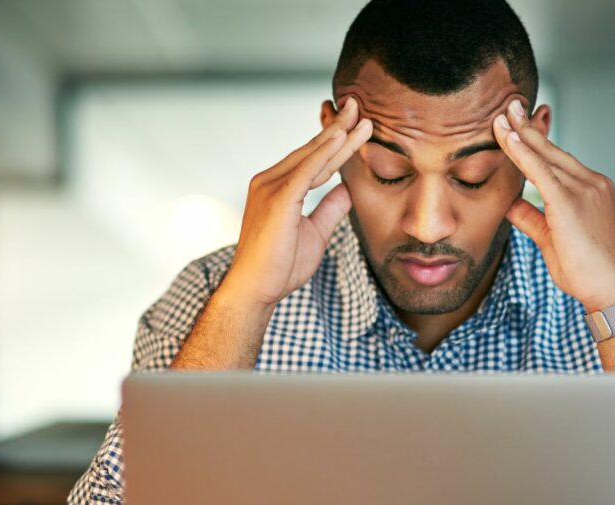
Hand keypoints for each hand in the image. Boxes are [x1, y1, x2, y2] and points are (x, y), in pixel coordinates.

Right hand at [219, 98, 372, 308]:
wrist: (256, 290)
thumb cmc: (280, 266)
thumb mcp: (316, 233)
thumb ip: (330, 209)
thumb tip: (347, 189)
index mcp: (279, 188)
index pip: (315, 159)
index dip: (337, 142)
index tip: (357, 124)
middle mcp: (270, 180)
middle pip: (312, 150)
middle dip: (338, 128)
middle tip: (358, 105)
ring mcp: (270, 187)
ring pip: (311, 156)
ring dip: (337, 135)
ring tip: (359, 115)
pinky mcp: (277, 199)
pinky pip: (305, 171)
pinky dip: (323, 153)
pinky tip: (340, 137)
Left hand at [494, 99, 614, 312]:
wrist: (607, 290)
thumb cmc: (584, 270)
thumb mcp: (551, 238)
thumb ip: (531, 217)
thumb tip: (509, 204)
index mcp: (591, 189)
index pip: (558, 159)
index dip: (537, 140)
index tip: (520, 122)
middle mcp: (591, 183)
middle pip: (552, 149)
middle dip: (528, 126)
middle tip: (509, 105)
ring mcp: (584, 190)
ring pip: (545, 156)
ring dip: (521, 134)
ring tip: (503, 114)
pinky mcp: (570, 203)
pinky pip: (541, 172)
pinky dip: (523, 154)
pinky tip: (509, 138)